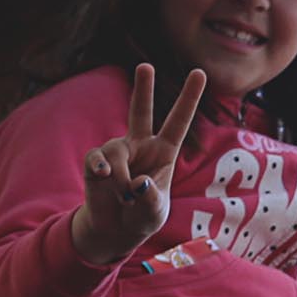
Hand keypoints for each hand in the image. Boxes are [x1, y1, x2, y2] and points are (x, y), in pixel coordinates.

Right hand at [69, 62, 208, 264]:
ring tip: (125, 197)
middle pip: (140, 112)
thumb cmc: (142, 217)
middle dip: (142, 88)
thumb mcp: (154, 212)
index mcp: (164, 153)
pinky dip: (102, 171)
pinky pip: (98, 159)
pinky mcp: (96, 162)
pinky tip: (103, 177)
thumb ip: (150, 199)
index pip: (178, 122)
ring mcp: (117, 151)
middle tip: (145, 66)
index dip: (188, 98)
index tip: (200, 73)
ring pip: (116, 151)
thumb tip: (136, 181)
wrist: (115, 230)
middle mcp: (140, 146)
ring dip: (121, 178)